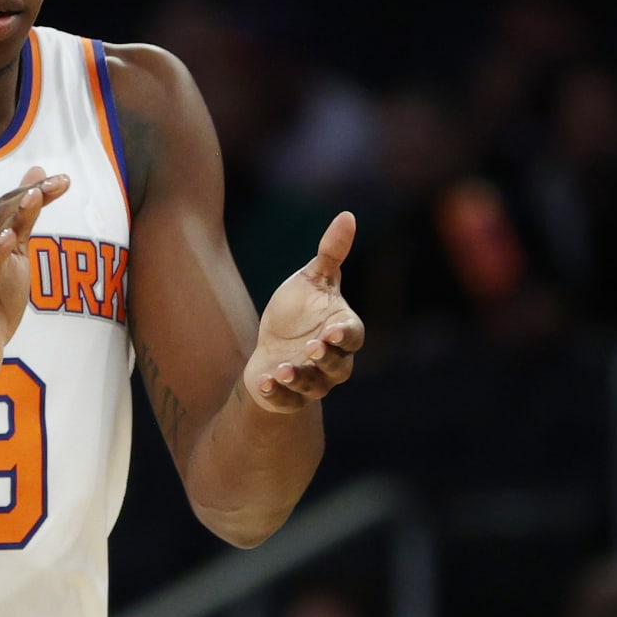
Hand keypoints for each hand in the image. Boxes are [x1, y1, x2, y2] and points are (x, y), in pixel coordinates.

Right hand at [0, 166, 68, 423]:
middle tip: (58, 182)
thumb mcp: (16, 256)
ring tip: (34, 197)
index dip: (32, 190)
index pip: (4, 205)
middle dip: (28, 197)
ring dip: (11, 216)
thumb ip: (24, 218)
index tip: (63, 179)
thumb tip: (38, 175)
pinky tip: (8, 238)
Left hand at [244, 211, 364, 412]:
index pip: (353, 336)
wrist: (274, 345)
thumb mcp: (312, 278)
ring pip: (315, 386)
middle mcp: (334, 360)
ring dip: (301, 378)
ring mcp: (313, 380)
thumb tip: (347, 215)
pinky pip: (288, 401)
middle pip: (339, 366)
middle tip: (312, 349)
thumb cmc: (299, 310)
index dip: (345, 336)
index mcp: (343, 330)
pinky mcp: (289, 396)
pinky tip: (263, 382)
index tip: (331, 332)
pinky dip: (278, 395)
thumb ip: (331, 252)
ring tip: (283, 369)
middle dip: (327, 359)